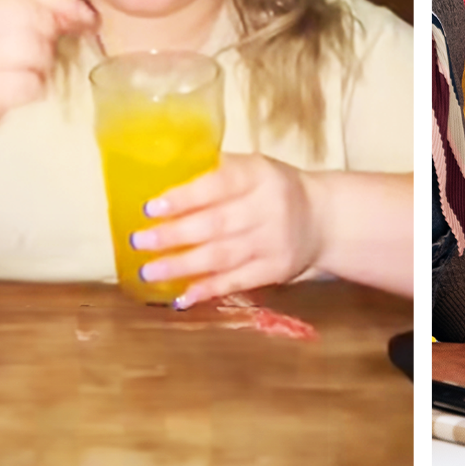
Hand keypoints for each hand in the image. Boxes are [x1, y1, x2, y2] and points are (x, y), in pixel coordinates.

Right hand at [0, 0, 94, 142]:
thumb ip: (34, 14)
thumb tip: (81, 11)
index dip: (65, 0)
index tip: (87, 16)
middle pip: (34, 18)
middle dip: (52, 36)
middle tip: (47, 51)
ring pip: (34, 50)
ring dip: (43, 65)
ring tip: (28, 72)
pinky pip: (29, 83)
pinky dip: (35, 88)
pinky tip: (22, 89)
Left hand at [133, 153, 323, 306]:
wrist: (324, 219)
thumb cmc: (274, 190)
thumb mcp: (254, 169)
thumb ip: (216, 173)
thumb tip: (156, 180)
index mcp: (259, 175)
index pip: (219, 184)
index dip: (185, 197)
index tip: (151, 208)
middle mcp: (269, 208)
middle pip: (216, 224)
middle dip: (174, 235)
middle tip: (139, 242)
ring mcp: (274, 242)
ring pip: (222, 256)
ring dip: (183, 266)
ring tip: (149, 272)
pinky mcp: (277, 269)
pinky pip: (238, 281)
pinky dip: (209, 290)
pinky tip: (182, 297)